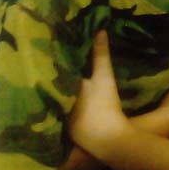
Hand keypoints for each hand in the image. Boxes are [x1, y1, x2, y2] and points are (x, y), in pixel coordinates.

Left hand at [67, 30, 130, 154]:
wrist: (108, 138)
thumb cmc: (105, 105)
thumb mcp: (105, 77)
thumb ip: (101, 54)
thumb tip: (99, 30)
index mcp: (65, 90)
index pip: (59, 74)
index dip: (63, 65)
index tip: (65, 53)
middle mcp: (60, 104)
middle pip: (60, 88)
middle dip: (63, 79)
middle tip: (71, 67)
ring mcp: (65, 120)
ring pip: (64, 102)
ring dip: (68, 96)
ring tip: (75, 84)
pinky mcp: (72, 132)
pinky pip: (70, 116)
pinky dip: (74, 110)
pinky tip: (82, 107)